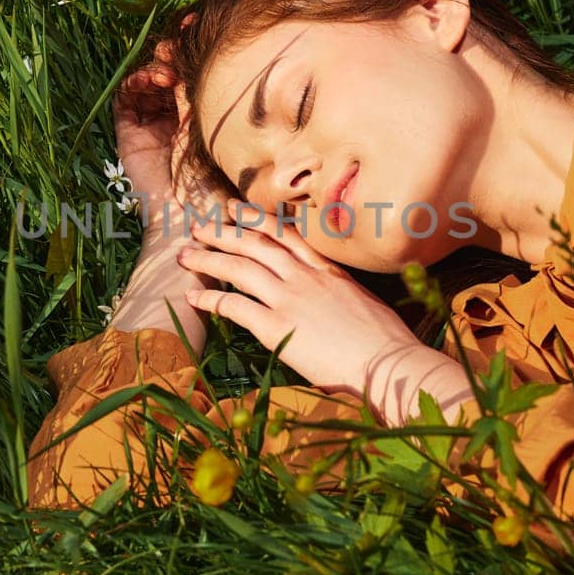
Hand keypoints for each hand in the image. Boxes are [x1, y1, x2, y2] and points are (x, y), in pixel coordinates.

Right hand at [113, 39, 231, 243]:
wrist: (191, 215)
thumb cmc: (214, 180)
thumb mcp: (209, 127)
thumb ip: (198, 93)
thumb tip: (198, 55)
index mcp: (197, 117)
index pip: (190, 76)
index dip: (191, 51)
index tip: (198, 28)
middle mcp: (173, 118)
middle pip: (166, 74)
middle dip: (171, 54)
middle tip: (178, 43)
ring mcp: (150, 125)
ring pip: (145, 83)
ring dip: (154, 68)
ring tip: (166, 70)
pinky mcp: (129, 134)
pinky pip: (125, 100)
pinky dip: (134, 84)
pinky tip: (149, 80)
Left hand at [176, 200, 424, 399]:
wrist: (388, 364)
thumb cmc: (384, 343)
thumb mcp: (363, 302)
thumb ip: (339, 292)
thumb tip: (329, 296)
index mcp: (327, 269)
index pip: (284, 234)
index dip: (255, 219)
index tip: (234, 210)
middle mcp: (305, 276)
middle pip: (255, 243)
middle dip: (222, 232)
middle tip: (197, 227)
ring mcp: (290, 299)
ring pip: (239, 267)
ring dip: (208, 258)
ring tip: (185, 255)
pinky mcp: (277, 327)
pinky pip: (234, 305)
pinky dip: (210, 297)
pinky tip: (192, 296)